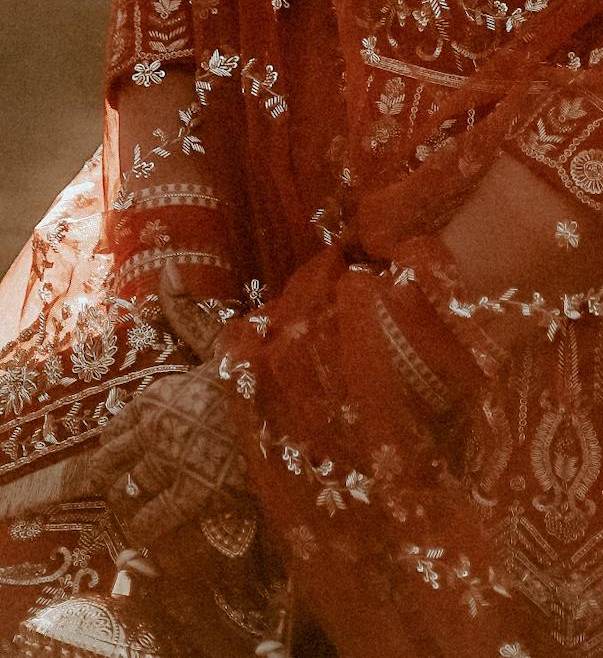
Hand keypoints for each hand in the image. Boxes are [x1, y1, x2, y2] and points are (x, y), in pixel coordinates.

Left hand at [73, 269, 248, 551]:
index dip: (116, 441)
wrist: (303, 398)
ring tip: (144, 502)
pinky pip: (148, 521)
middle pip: (105, 463)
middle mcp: (155, 427)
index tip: (121, 449)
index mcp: (160, 391)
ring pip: (124, 491)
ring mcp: (171, 461)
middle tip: (114, 486)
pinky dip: (141, 528)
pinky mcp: (193, 493)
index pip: (116, 425)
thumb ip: (185, 312)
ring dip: (129, 500)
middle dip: (104, 477)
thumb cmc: (264, 367)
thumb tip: (167, 268)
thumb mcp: (222, 340)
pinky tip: (148, 529)